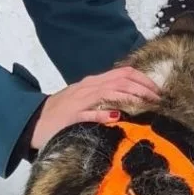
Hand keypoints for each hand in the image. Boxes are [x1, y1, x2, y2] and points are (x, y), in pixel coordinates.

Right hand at [31, 67, 160, 148]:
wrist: (34, 121)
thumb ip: (106, 98)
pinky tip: (116, 116)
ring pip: (109, 92)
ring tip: (146, 104)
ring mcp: (80, 101)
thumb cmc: (62, 112)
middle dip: (143, 88)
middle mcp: (88, 87)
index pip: (124, 73)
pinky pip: (89, 113)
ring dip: (130, 97)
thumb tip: (131, 101)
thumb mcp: (86, 101)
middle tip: (159, 99)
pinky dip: (103, 113)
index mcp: (93, 82)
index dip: (144, 80)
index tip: (159, 90)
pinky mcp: (71, 116)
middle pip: (121, 80)